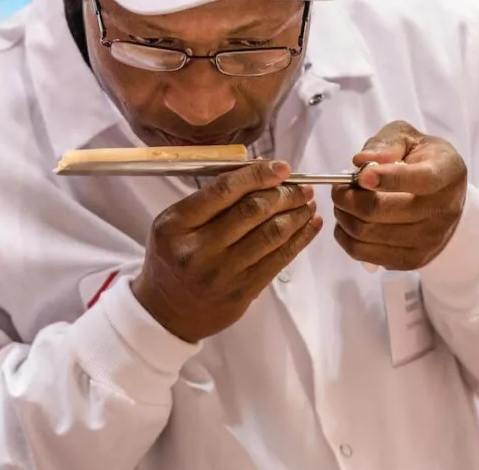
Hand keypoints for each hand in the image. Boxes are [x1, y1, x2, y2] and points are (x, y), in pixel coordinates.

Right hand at [132, 161, 323, 342]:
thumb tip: (259, 172)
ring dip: (296, 214)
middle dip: (284, 194)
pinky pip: (280, 259)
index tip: (281, 168)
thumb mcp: (175, 224)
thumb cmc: (173, 258)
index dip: (257, 175)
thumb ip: (209, 199)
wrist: (168, 312)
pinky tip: (310, 225)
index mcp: (177, 225)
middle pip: (252, 210)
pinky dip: (300, 238)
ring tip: (307, 203)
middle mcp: (199, 249)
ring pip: (271, 234)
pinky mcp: (244, 291)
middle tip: (301, 187)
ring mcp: (223, 273)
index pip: (223, 190)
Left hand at [332, 121, 466, 270]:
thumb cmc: (421, 162)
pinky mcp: (411, 260)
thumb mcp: (409, 139)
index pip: (421, 180)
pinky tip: (347, 221)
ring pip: (366, 232)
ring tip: (343, 202)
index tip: (361, 175)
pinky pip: (363, 253)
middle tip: (339, 187)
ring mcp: (428, 240)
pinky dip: (345, 236)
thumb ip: (387, 142)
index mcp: (447, 173)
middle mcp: (443, 210)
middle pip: (380, 210)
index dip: (388, 178)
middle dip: (347, 197)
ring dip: (343, 215)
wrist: (445, 200)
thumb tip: (362, 160)